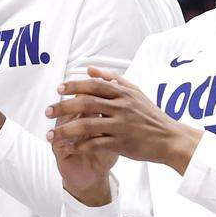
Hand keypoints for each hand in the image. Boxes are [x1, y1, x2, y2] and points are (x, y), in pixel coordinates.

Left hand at [46, 68, 202, 175]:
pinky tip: (68, 148)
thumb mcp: (134, 92)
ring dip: (65, 130)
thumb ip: (112, 79)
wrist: (169, 139)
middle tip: (47, 112)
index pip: (94, 85)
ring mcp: (121, 126)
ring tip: (51, 135)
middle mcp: (121, 107)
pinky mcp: (121, 144)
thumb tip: (89, 68)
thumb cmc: (149, 115)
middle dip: (63, 107)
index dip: (74, 86)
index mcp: (123, 93)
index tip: (58, 89)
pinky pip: (95, 144)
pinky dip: (80, 146)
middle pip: (86, 104)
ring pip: (87, 126)